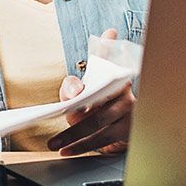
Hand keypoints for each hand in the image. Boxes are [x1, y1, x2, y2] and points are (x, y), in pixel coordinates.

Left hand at [47, 28, 132, 155]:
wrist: (110, 132)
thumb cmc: (92, 107)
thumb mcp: (77, 96)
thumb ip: (71, 88)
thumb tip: (75, 91)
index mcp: (111, 71)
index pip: (109, 54)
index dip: (108, 46)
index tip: (109, 36)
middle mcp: (123, 87)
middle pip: (99, 94)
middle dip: (76, 107)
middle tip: (57, 114)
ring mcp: (129, 108)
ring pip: (100, 120)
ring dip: (74, 133)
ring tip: (55, 143)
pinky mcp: (129, 128)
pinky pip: (104, 138)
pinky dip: (82, 146)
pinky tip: (67, 150)